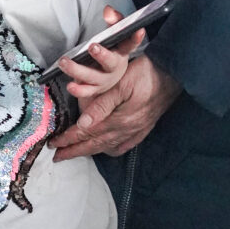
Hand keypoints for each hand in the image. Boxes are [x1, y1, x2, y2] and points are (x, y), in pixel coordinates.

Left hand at [51, 53, 181, 160]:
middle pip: (96, 144)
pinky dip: (112, 149)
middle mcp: (128, 129)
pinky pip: (125, 144)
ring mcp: (137, 129)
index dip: (69, 139)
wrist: (176, 72)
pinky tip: (108, 149)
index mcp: (120, 120)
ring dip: (91, 150)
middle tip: (58, 155)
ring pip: (109, 146)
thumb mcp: (121, 84)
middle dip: (75, 150)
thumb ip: (101, 105)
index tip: (54, 144)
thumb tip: (83, 124)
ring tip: (78, 152)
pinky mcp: (145, 126)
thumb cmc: (147, 73)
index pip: (88, 132)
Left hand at [55, 6, 146, 102]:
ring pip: (92, 76)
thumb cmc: (111, 51)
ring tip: (65, 62)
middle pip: (110, 62)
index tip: (139, 30)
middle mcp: (114, 67)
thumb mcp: (113, 34)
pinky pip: (86, 91)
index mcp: (121, 52)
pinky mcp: (94, 89)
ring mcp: (104, 80)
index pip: (130, 43)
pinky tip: (70, 85)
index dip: (136, 37)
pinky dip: (78, 89)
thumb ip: (113, 20)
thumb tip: (108, 10)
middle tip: (93, 47)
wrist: (108, 76)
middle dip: (102, 55)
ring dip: (78, 70)